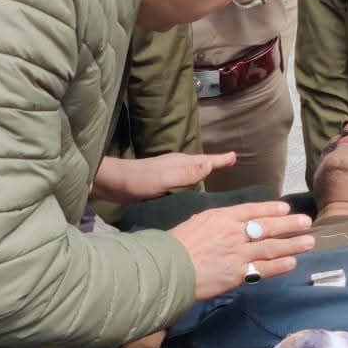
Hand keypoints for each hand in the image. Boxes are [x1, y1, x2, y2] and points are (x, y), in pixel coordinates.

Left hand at [91, 152, 235, 203]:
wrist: (112, 184)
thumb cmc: (139, 181)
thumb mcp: (164, 178)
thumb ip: (186, 173)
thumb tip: (210, 164)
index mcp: (180, 163)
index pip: (206, 160)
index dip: (220, 160)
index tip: (235, 156)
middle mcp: (176, 166)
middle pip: (201, 163)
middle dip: (215, 163)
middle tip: (230, 162)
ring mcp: (168, 174)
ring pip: (192, 171)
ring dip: (204, 171)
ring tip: (215, 173)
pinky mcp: (160, 183)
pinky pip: (183, 181)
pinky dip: (191, 182)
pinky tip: (190, 191)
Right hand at [169, 201, 313, 300]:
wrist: (169, 268)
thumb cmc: (177, 244)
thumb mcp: (197, 222)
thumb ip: (216, 221)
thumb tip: (229, 222)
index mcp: (222, 217)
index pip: (252, 210)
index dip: (271, 209)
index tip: (286, 208)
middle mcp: (234, 232)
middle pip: (267, 227)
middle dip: (289, 224)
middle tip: (306, 223)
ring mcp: (237, 253)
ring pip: (271, 247)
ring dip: (292, 244)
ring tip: (308, 242)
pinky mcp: (237, 273)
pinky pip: (263, 269)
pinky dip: (279, 266)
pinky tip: (292, 263)